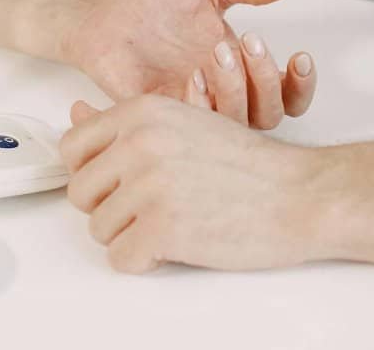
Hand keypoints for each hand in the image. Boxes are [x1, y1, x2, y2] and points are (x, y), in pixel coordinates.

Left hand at [61, 0, 315, 128]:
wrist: (105, 16)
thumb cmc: (153, 5)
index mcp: (239, 70)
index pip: (286, 96)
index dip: (301, 85)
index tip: (299, 56)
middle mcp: (221, 95)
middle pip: (269, 115)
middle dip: (267, 81)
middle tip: (246, 42)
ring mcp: (192, 108)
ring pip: (234, 125)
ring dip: (235, 90)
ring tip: (217, 52)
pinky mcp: (160, 116)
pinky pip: (191, 129)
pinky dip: (200, 103)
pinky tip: (193, 74)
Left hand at [61, 96, 325, 272]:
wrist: (302, 194)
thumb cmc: (247, 165)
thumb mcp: (182, 123)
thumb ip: (124, 124)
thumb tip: (75, 112)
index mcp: (139, 113)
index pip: (72, 147)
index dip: (92, 173)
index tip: (117, 182)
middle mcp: (138, 144)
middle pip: (80, 192)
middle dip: (109, 208)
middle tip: (149, 209)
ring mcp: (148, 186)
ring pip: (99, 229)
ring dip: (129, 236)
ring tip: (170, 224)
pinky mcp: (162, 228)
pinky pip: (120, 258)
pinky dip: (142, 261)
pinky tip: (173, 246)